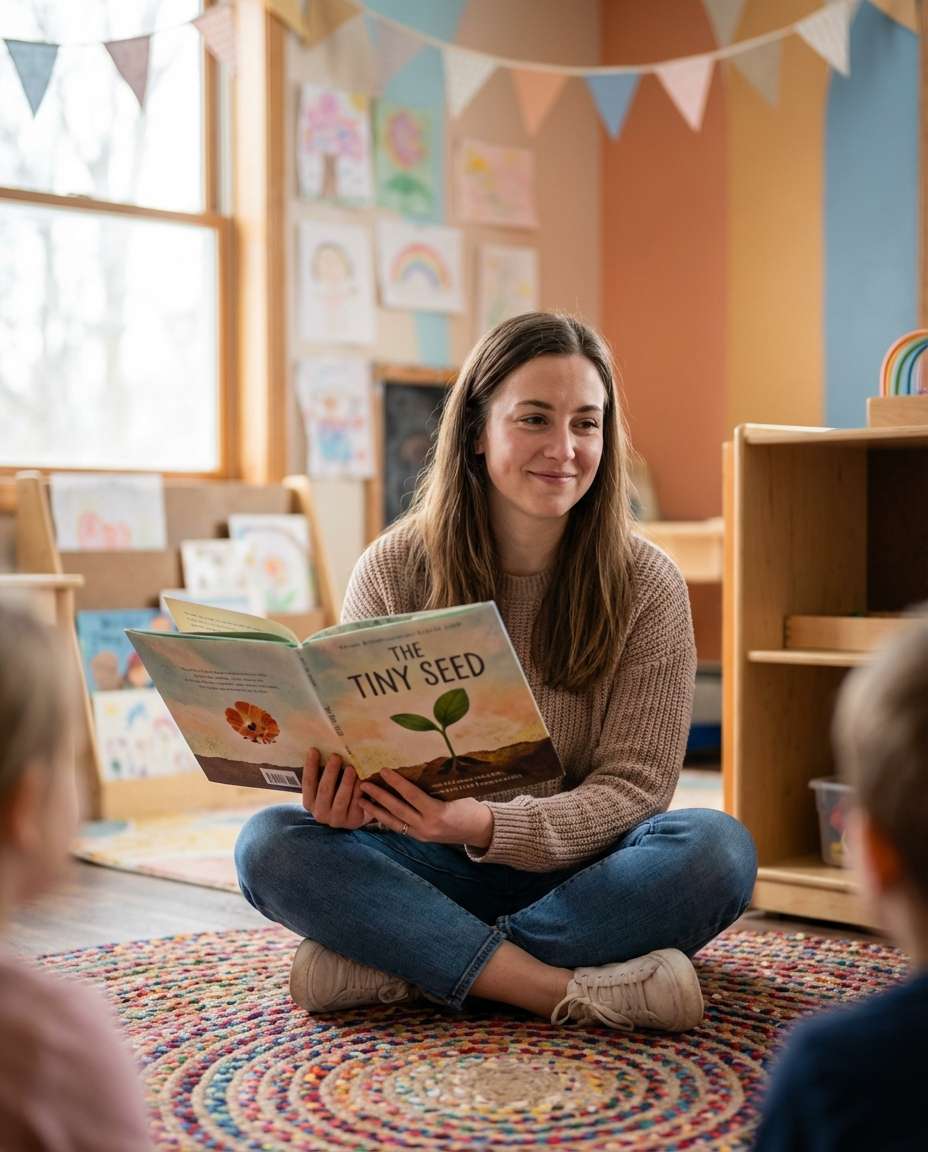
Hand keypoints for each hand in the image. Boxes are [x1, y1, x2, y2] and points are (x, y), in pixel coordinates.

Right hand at [302, 748, 370, 829]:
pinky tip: (363, 780)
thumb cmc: (337, 793)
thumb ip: (324, 774)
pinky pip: (355, 803)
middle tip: (336, 756)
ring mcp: (336, 819)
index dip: (310, 766)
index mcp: (309, 803)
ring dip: (346, 782)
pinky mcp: (352, 820)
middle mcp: (320, 813)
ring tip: (351, 768)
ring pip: (340, 799)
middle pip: (324, 790)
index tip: (314, 750)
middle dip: (330, 772)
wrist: (355, 814)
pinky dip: (358, 791)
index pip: (307, 783)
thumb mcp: (328, 787)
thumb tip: (323, 748)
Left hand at [358, 768, 493, 848]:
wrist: (480, 830)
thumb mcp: (456, 793)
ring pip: (393, 822)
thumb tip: (417, 766)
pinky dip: (385, 818)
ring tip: (360, 800)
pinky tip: (374, 811)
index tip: (382, 770)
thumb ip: (436, 785)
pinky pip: (398, 827)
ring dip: (375, 810)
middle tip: (363, 784)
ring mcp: (421, 834)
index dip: (396, 782)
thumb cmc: (470, 806)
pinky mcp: (419, 837)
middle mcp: (426, 826)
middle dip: (378, 797)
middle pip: (397, 809)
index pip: (411, 795)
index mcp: (437, 812)